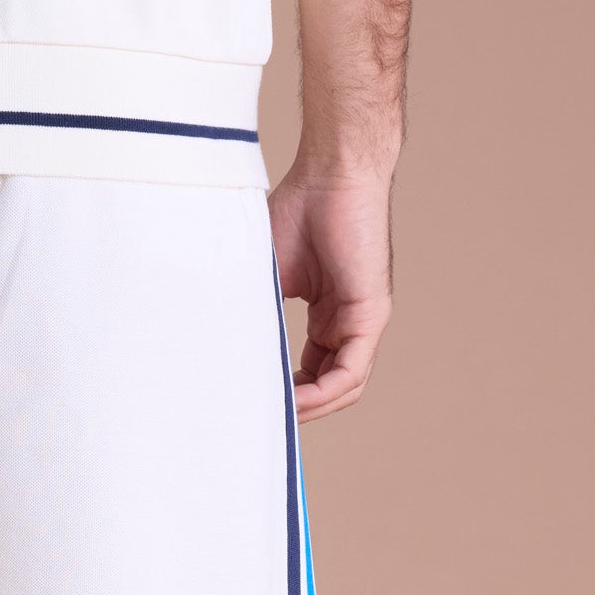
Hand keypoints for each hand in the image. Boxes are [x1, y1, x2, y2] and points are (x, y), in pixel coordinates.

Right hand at [268, 169, 393, 421]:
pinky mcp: (371, 315)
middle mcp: (348, 323)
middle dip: (297, 411)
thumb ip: (256, 317)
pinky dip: (323, 394)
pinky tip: (295, 403)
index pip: (312, 373)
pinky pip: (351, 373)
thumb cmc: (297, 211)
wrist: (329, 173)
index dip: (285, 396)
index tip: (252, 405)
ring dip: (310, 410)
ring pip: (342, 389)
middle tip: (260, 421)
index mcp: (329, 316)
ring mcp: (363, 321)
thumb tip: (222, 355)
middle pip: (328, 388)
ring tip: (275, 418)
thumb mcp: (266, 278)